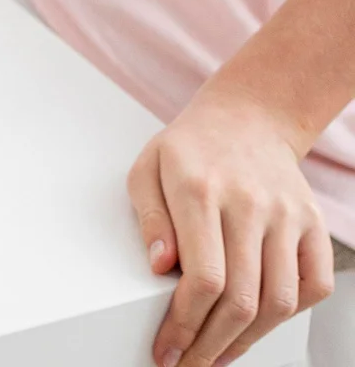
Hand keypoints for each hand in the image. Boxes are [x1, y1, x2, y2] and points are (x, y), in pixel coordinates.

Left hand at [129, 84, 334, 366]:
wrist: (246, 119)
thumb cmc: (191, 149)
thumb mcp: (147, 168)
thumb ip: (148, 217)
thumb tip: (159, 267)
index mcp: (200, 187)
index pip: (202, 277)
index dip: (184, 325)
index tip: (166, 350)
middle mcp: (249, 203)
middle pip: (240, 298)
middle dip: (209, 344)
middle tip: (187, 364)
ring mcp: (288, 216)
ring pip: (277, 301)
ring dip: (245, 341)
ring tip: (216, 354)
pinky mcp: (314, 226)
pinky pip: (312, 287)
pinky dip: (288, 315)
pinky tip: (256, 325)